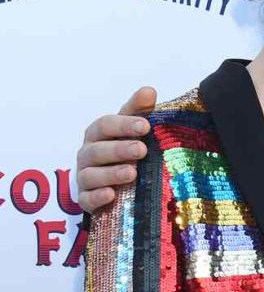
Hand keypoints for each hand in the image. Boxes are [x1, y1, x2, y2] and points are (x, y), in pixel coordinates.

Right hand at [76, 87, 156, 212]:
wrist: (117, 185)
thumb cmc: (125, 151)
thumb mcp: (133, 130)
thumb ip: (139, 111)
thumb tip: (149, 91)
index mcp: (98, 134)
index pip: (105, 125)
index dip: (124, 125)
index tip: (145, 126)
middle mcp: (88, 154)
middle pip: (98, 149)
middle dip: (119, 149)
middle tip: (142, 149)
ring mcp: (85, 178)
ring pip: (91, 175)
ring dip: (111, 173)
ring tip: (132, 173)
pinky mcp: (86, 200)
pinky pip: (87, 199)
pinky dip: (97, 197)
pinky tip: (111, 195)